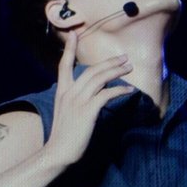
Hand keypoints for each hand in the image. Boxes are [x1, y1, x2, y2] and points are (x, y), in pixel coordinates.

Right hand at [45, 31, 133, 165]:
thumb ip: (76, 98)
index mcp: (62, 91)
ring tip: (129, 68)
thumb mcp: (65, 111)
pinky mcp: (88, 110)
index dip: (69, 48)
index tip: (73, 34)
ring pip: (100, 78)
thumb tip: (94, 90)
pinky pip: (107, 94)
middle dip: (109, 62)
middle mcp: (69, 92)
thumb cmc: (64, 135)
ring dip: (116, 71)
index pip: (64, 65)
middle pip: (91, 69)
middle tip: (124, 58)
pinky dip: (120, 90)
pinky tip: (129, 90)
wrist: (58, 153)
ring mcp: (78, 100)